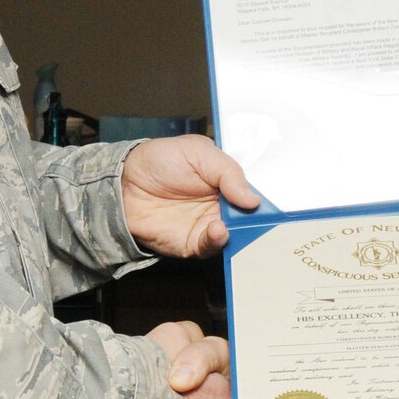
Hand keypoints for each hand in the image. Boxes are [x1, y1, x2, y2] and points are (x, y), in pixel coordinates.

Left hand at [121, 135, 257, 257]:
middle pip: (249, 217)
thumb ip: (228, 171)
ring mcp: (208, 224)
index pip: (253, 192)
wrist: (123, 183)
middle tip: (263, 217)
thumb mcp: (197, 151)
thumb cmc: (158, 161)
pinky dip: (219, 241)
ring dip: (241, 232)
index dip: (265, 198)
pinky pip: (212, 246)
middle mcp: (221, 205)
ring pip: (236, 234)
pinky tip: (219, 230)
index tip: (274, 203)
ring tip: (235, 222)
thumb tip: (252, 198)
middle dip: (258, 219)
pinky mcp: (194, 243)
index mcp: (226, 181)